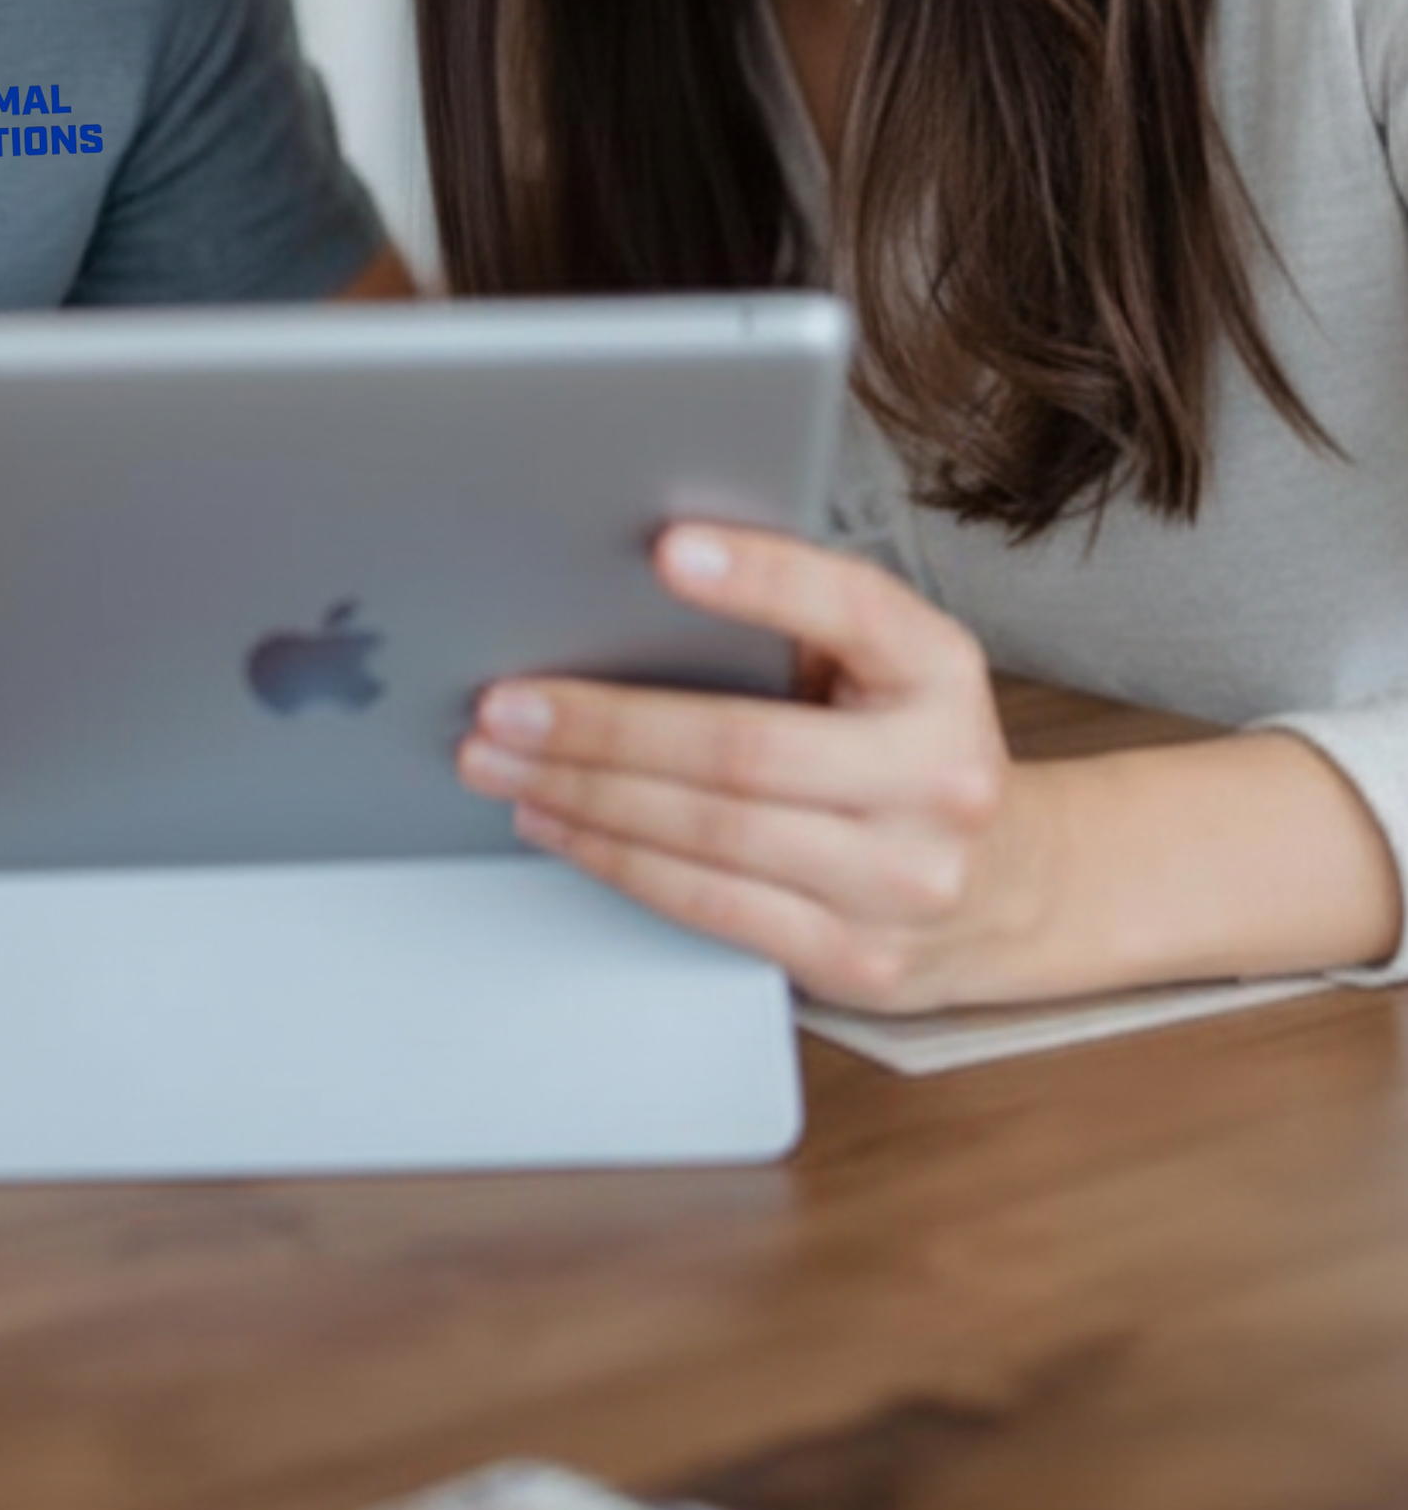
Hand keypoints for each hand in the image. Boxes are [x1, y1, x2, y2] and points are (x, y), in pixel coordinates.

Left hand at [457, 525, 1055, 1011]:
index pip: (855, 611)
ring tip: (499, 761)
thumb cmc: (906, 746)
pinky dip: (617, 861)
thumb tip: (640, 584)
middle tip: (505, 702)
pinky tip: (556, 823)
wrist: (1010, 890)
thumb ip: (798, 625)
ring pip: (711, 833)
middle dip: (603, 724)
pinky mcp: (859, 959)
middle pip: (742, 748)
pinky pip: (711, 906)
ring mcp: (904, 883)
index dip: (763, 579)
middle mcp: (940, 779)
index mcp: (943, 675)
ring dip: (585, 796)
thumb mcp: (887, 667)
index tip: (668, 550)